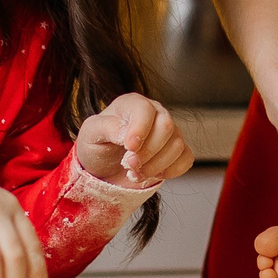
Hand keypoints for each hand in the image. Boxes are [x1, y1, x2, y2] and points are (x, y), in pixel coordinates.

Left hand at [77, 93, 194, 188]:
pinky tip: (151, 174)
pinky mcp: (177, 151)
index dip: (139, 130)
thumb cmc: (97, 144)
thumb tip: (127, 133)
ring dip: (155, 166)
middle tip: (128, 164)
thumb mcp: (91, 133)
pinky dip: (170, 171)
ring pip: (177, 145)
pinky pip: (186, 159)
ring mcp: (169, 133)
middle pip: (166, 126)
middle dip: (147, 151)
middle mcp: (155, 113)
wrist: (103, 166)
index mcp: (133, 104)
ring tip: (135, 172)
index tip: (129, 148)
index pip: (145, 110)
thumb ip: (107, 128)